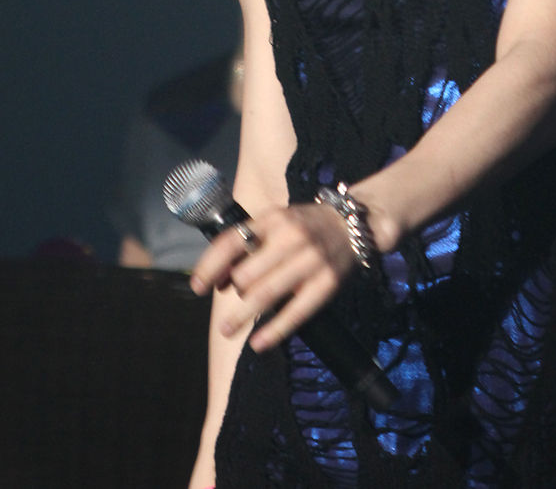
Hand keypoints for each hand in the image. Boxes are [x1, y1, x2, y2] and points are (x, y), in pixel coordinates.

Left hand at [190, 202, 356, 352]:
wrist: (353, 225)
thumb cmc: (305, 227)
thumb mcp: (277, 223)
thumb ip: (250, 245)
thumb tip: (219, 280)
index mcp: (272, 219)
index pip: (231, 242)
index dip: (210, 266)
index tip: (197, 287)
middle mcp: (290, 236)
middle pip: (246, 274)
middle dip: (235, 292)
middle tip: (234, 301)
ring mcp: (310, 260)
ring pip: (265, 294)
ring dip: (242, 316)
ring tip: (227, 329)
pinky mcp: (326, 283)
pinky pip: (294, 312)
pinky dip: (273, 331)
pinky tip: (258, 342)